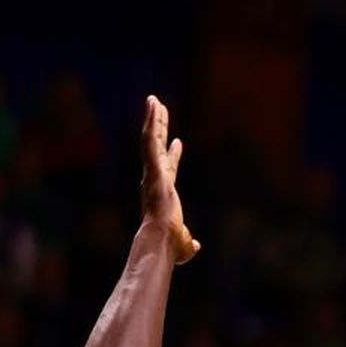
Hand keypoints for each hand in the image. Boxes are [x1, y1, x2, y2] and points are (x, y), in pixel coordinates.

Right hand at [140, 95, 198, 265]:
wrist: (162, 241)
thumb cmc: (170, 246)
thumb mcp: (184, 244)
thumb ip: (189, 243)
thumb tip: (195, 246)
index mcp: (164, 192)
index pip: (169, 169)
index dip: (174, 155)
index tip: (179, 142)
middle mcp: (156, 179)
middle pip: (157, 147)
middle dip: (160, 128)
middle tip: (161, 110)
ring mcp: (153, 171)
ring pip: (151, 139)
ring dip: (152, 119)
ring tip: (153, 100)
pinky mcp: (152, 167)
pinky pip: (149, 139)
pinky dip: (150, 121)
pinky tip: (152, 104)